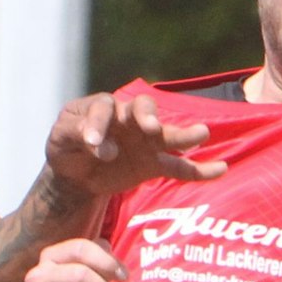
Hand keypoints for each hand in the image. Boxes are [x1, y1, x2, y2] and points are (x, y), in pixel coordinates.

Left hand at [44, 94, 223, 198]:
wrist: (76, 174)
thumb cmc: (67, 148)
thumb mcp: (60, 140)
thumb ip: (75, 134)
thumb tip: (98, 142)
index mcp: (102, 108)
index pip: (105, 107)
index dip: (100, 122)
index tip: (92, 144)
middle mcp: (128, 119)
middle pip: (143, 109)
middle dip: (148, 116)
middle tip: (150, 128)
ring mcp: (144, 141)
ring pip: (167, 135)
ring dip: (183, 135)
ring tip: (202, 134)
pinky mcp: (154, 163)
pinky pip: (180, 167)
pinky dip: (200, 169)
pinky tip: (221, 169)